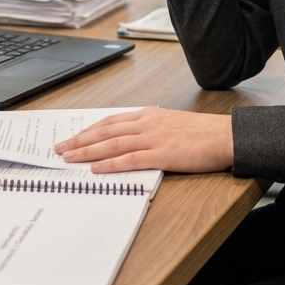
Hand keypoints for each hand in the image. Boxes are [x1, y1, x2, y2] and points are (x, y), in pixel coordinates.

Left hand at [54, 107, 233, 173]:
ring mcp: (154, 138)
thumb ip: (151, 129)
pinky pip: (130, 159)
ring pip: (112, 144)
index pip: (111, 122)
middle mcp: (147, 123)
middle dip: (80, 140)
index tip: (73, 137)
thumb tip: (131, 140)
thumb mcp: (172, 123)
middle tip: (60, 149)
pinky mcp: (162, 154)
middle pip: (106, 131)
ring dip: (88, 152)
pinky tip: (97, 169)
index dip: (89, 130)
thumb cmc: (202, 133)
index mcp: (149, 115)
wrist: (224, 136)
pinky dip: (111, 164)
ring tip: (70, 158)